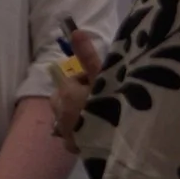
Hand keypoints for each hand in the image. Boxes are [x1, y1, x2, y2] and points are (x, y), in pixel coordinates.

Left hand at [51, 31, 103, 155]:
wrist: (119, 144)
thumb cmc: (111, 106)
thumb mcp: (102, 77)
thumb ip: (87, 55)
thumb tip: (75, 31)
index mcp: (65, 94)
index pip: (69, 79)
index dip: (85, 78)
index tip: (101, 81)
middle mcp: (59, 113)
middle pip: (62, 97)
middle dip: (76, 94)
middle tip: (100, 96)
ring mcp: (65, 132)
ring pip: (65, 116)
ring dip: (76, 112)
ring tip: (98, 114)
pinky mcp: (73, 147)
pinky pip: (71, 133)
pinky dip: (79, 130)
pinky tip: (95, 130)